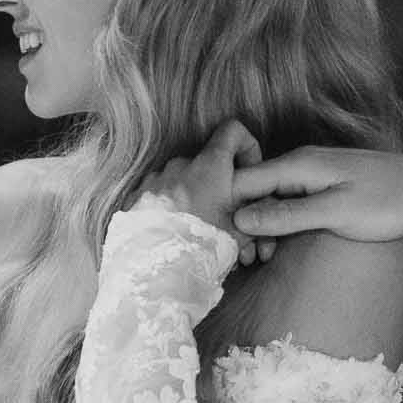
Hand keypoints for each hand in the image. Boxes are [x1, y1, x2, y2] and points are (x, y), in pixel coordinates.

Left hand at [140, 120, 276, 265]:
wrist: (155, 272)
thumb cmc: (201, 249)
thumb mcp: (241, 230)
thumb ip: (256, 209)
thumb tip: (265, 203)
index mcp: (209, 166)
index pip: (233, 130)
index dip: (247, 146)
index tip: (249, 173)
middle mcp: (180, 165)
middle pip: (209, 165)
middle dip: (222, 190)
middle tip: (228, 223)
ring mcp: (155, 180)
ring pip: (185, 184)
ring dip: (197, 203)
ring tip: (201, 237)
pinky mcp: (137, 197)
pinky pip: (162, 196)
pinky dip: (173, 210)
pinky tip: (177, 237)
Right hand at [233, 150, 402, 250]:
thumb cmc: (389, 203)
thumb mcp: (336, 214)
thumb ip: (288, 216)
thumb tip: (241, 218)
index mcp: (299, 163)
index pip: (241, 181)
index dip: (230, 213)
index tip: (234, 245)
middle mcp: (300, 161)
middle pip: (252, 189)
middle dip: (243, 223)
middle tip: (251, 260)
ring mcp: (311, 171)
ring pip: (269, 197)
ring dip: (262, 226)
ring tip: (264, 259)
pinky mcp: (323, 183)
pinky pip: (288, 200)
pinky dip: (280, 222)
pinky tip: (282, 246)